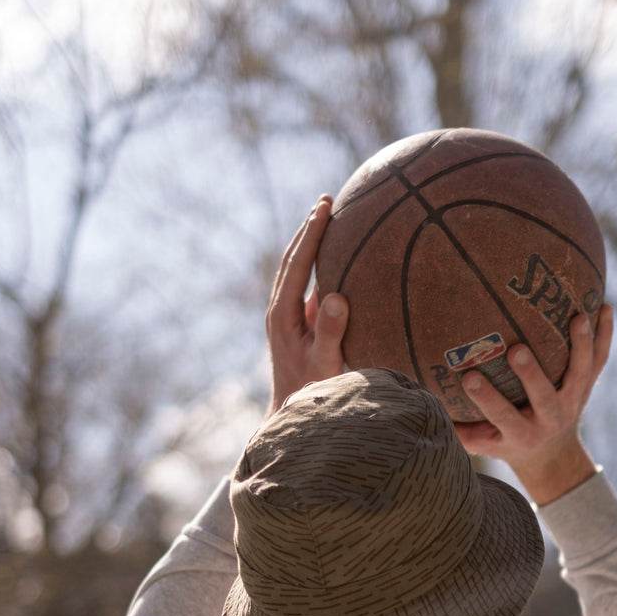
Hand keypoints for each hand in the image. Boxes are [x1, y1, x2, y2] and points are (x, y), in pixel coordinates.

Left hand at [266, 196, 348, 413]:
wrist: (291, 415)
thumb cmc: (311, 393)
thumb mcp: (323, 363)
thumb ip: (330, 331)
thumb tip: (336, 295)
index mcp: (282, 315)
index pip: (297, 264)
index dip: (311, 233)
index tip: (325, 206)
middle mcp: (280, 311)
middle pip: (292, 260)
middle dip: (308, 229)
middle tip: (326, 200)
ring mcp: (286, 317)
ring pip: (296, 271)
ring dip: (310, 243)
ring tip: (328, 217)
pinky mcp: (296, 325)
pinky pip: (307, 286)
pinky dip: (318, 265)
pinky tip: (336, 258)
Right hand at [455, 304, 612, 503]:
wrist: (552, 456)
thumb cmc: (504, 442)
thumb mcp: (481, 443)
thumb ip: (454, 426)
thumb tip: (416, 398)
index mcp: (521, 434)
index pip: (502, 416)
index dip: (486, 399)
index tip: (468, 377)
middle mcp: (549, 419)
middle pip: (544, 397)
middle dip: (532, 374)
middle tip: (516, 348)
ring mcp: (572, 402)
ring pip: (580, 374)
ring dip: (580, 347)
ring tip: (577, 316)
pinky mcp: (586, 388)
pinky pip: (599, 361)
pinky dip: (604, 336)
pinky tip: (605, 306)